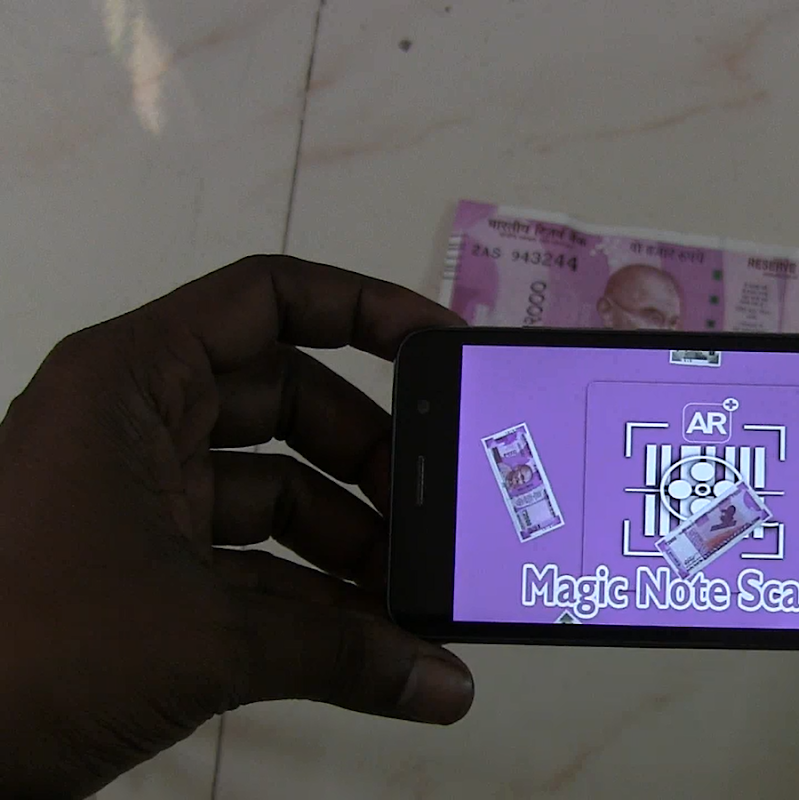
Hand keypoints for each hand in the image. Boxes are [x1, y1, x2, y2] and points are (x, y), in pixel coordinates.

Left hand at [0, 257, 474, 797]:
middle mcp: (134, 423)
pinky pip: (248, 559)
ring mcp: (135, 498)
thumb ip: (344, 653)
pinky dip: (310, 595)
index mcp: (131, 382)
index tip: (444, 353)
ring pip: (272, 487)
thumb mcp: (204, 636)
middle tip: (438, 504)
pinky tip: (372, 639)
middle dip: (371, 455)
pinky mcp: (137, 570)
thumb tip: (449, 685)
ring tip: (416, 589)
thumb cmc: (34, 647)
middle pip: (287, 400)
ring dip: (348, 538)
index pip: (269, 298)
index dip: (366, 309)